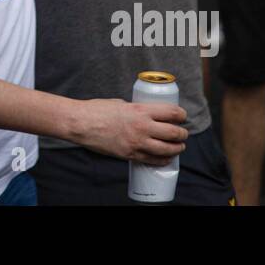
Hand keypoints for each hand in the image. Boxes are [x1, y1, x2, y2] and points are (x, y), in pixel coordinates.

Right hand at [72, 98, 187, 165]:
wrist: (81, 123)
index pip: (171, 113)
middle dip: (182, 134)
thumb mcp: (121, 104)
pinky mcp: (130, 154)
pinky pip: (152, 160)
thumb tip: (146, 115)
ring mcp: (136, 143)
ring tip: (179, 147)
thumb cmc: (97, 110)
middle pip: (173, 133)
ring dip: (177, 148)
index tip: (182, 116)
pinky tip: (166, 158)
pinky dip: (163, 160)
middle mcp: (142, 127)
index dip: (182, 115)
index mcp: (140, 110)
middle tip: (183, 133)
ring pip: (167, 149)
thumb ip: (136, 110)